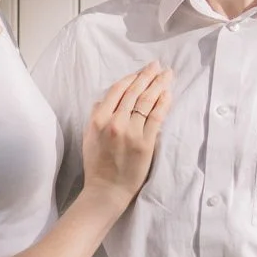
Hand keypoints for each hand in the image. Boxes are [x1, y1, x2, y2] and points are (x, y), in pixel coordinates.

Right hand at [81, 61, 172, 205]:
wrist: (106, 191)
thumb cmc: (97, 164)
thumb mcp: (88, 135)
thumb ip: (96, 114)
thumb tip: (105, 98)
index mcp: (99, 118)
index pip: (118, 90)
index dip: (131, 77)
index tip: (141, 71)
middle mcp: (115, 122)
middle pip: (135, 92)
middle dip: (148, 75)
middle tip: (157, 65)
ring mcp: (132, 132)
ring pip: (147, 101)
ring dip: (158, 84)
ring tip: (167, 74)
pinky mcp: (145, 143)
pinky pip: (156, 117)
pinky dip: (163, 103)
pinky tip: (168, 93)